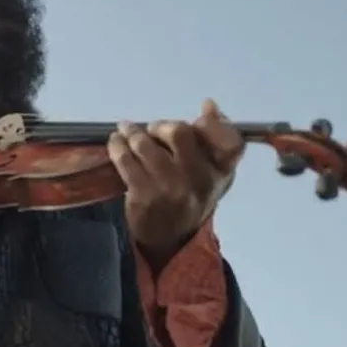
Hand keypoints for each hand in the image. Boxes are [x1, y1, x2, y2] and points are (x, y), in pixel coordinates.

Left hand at [107, 99, 243, 265]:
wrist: (170, 241)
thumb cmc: (190, 199)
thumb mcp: (210, 175)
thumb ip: (212, 141)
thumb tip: (209, 105)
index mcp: (219, 172)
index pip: (231, 141)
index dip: (216, 123)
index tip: (204, 110)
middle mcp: (198, 180)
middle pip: (180, 133)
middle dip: (160, 126)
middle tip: (149, 128)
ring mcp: (170, 188)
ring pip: (146, 146)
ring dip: (132, 133)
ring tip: (124, 131)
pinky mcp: (144, 196)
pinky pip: (126, 161)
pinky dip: (118, 147)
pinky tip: (115, 144)